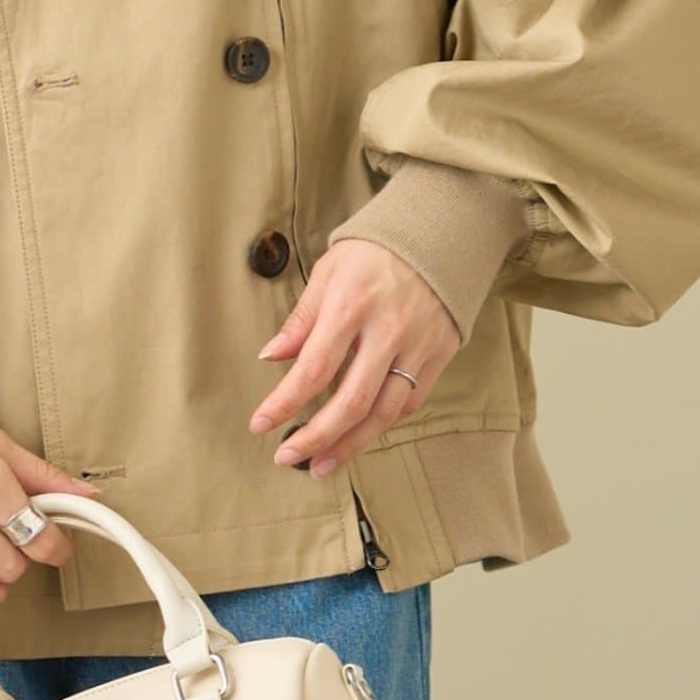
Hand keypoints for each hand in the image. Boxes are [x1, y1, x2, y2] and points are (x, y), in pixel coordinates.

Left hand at [249, 240, 461, 474]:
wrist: (439, 233)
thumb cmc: (373, 252)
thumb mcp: (329, 271)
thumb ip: (301, 319)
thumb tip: (270, 357)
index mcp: (352, 305)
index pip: (314, 368)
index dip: (284, 403)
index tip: (260, 425)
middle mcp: (388, 329)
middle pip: (351, 401)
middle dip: (316, 437)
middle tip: (286, 457)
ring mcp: (418, 345)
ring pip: (384, 412)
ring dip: (350, 445)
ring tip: (320, 465)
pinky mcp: (439, 354)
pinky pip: (410, 402)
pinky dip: (382, 424)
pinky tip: (358, 436)